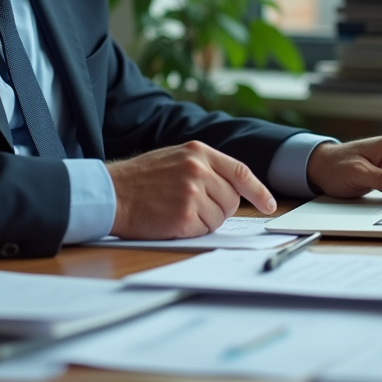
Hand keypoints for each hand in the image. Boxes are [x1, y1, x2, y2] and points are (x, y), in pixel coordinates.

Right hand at [107, 141, 276, 238]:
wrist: (112, 192)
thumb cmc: (141, 179)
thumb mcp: (175, 158)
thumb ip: (205, 167)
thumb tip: (233, 188)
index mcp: (198, 152)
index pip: (240, 171)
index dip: (259, 190)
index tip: (269, 204)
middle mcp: (198, 169)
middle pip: (232, 199)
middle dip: (220, 208)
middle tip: (194, 207)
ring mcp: (192, 192)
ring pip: (220, 216)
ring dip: (204, 220)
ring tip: (177, 210)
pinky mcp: (184, 216)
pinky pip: (204, 229)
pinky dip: (192, 230)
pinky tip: (172, 220)